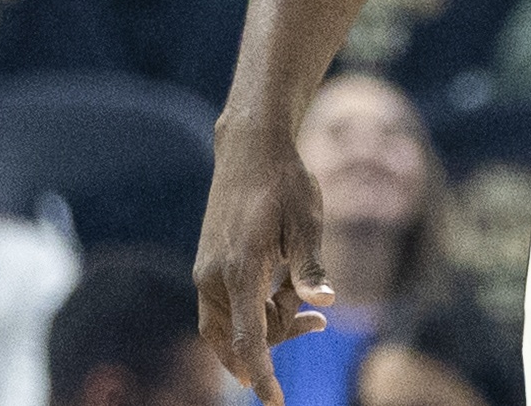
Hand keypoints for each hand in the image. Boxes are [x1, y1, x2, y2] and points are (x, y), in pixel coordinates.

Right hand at [195, 118, 332, 403]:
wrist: (250, 149)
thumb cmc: (285, 182)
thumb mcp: (308, 218)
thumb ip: (310, 264)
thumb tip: (325, 302)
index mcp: (240, 268)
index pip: (246, 337)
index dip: (261, 373)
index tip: (273, 401)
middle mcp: (213, 276)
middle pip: (236, 339)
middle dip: (273, 345)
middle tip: (316, 325)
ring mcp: (205, 272)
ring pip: (229, 327)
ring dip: (266, 328)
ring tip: (304, 306)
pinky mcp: (207, 267)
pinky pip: (226, 309)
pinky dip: (253, 313)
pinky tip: (283, 294)